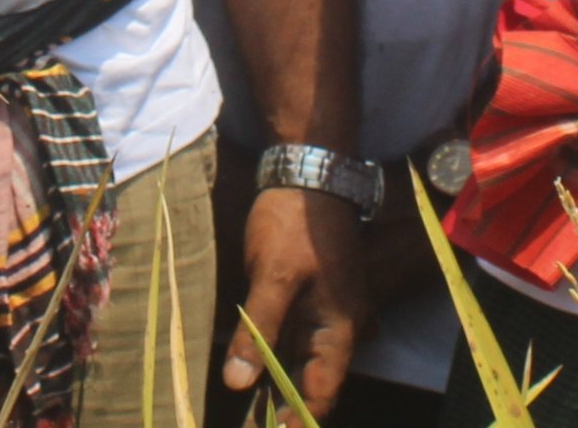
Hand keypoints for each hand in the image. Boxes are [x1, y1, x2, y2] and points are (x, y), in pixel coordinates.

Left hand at [222, 183, 362, 410]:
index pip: (321, 393)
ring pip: (300, 366)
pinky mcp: (309, 302)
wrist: (309, 175)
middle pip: (312, 384)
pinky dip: (273, 361)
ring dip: (275, 389)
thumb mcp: (272, 277)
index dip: (296, 421)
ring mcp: (325, 317)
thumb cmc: (294, 225)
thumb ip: (257, 333)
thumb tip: (238, 383)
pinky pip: (293, 342)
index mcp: (338, 329)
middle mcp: (338, 330)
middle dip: (282, 410)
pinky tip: (249, 375)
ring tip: (245, 414)